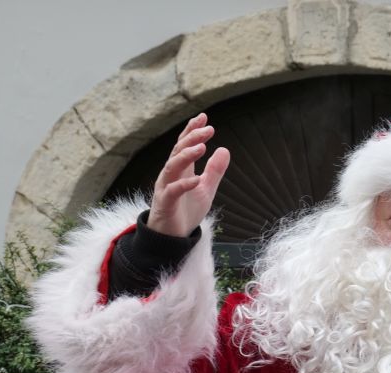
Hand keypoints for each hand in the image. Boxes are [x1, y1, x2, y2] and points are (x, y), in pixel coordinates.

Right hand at [146, 113, 230, 238]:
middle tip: (209, 129)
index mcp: (181, 170)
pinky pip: (173, 191)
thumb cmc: (186, 210)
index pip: (184, 145)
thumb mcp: (206, 188)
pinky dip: (184, 184)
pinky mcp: (165, 203)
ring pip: (172, 166)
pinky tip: (196, 179)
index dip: (192, 130)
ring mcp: (166, 187)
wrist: (173, 236)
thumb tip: (224, 149)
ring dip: (186, 156)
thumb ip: (214, 170)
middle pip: (178, 150)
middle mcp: (171, 175)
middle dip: (192, 138)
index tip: (204, 117)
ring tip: (201, 147)